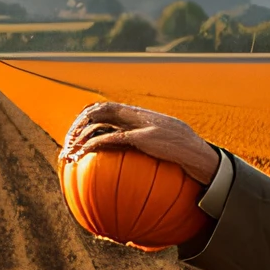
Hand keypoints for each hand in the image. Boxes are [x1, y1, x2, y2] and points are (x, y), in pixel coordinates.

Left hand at [60, 102, 218, 184]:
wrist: (202, 156)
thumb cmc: (184, 157)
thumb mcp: (164, 147)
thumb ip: (145, 147)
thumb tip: (130, 163)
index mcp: (141, 115)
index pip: (107, 107)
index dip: (87, 116)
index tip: (75, 132)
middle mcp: (139, 115)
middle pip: (99, 109)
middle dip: (78, 123)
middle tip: (67, 143)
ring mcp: (141, 124)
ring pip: (100, 118)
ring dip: (80, 133)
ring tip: (69, 151)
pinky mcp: (144, 137)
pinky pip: (111, 138)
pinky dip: (93, 144)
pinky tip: (81, 156)